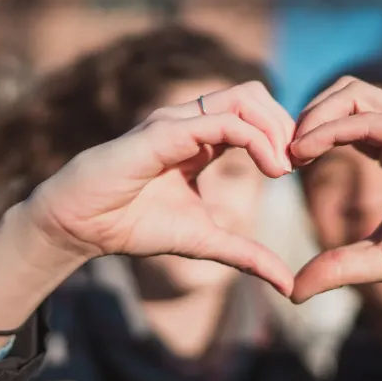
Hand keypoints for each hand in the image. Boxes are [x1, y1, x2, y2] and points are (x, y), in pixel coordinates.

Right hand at [25, 81, 296, 295]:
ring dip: (275, 128)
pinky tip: (270, 169)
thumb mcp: (205, 242)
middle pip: (255, 94)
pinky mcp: (164, 132)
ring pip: (243, 98)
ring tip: (284, 167)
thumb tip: (287, 285)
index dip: (284, 134)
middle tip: (299, 163)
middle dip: (286, 124)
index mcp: (201, 138)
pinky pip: (222, 122)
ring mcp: (177, 121)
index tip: (300, 169)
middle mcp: (191, 121)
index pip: (254, 113)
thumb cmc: (134, 225)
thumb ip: (247, 255)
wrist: (81, 226)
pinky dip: (256, 139)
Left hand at [289, 78, 381, 302]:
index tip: (276, 167)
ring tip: (289, 152)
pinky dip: (336, 127)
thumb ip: (341, 266)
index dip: (304, 134)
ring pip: (356, 94)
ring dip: (313, 115)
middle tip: (277, 155)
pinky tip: (309, 151)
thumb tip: (293, 290)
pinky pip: (378, 119)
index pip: (340, 119)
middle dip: (303, 116)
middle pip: (343, 93)